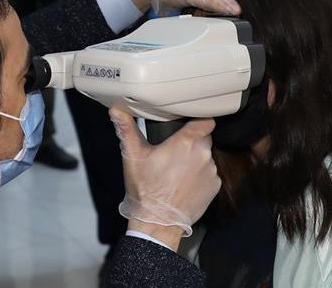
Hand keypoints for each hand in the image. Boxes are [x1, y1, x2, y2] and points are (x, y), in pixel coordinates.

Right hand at [110, 108, 219, 250]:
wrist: (158, 222)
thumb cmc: (146, 188)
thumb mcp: (132, 156)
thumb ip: (126, 129)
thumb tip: (116, 109)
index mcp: (185, 142)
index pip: (205, 121)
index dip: (199, 120)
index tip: (190, 123)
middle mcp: (203, 154)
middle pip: (204, 138)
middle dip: (192, 142)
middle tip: (175, 151)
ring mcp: (211, 172)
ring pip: (206, 156)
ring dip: (196, 159)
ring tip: (178, 170)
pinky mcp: (214, 187)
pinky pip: (210, 174)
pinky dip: (200, 176)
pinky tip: (185, 182)